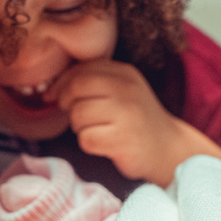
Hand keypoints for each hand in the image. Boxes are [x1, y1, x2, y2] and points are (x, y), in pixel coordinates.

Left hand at [46, 60, 194, 185]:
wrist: (168, 149)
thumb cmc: (136, 120)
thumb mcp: (122, 91)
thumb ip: (94, 82)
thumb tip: (53, 88)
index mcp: (125, 73)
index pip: (82, 70)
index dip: (61, 83)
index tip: (54, 96)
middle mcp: (127, 90)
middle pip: (77, 88)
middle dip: (66, 103)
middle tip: (75, 115)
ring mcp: (127, 115)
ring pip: (78, 115)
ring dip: (79, 127)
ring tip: (96, 130)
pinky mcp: (124, 140)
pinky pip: (86, 139)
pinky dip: (88, 144)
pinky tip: (103, 143)